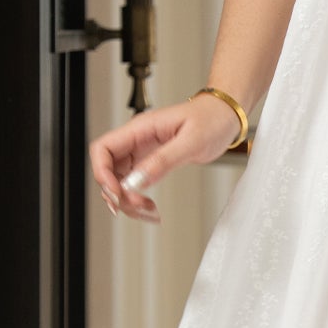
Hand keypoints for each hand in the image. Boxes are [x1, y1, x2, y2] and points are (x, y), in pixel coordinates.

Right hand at [89, 92, 243, 223]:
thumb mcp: (191, 141)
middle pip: (107, 169)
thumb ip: (163, 160)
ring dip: (127, 201)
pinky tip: (150, 207)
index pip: (103, 149)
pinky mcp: (151, 162)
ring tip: (148, 211)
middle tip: (138, 205)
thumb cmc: (211, 119)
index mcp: (141, 128)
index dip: (103, 173)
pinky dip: (137, 199)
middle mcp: (136, 140)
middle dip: (116, 193)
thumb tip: (138, 180)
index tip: (117, 192)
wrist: (225, 116)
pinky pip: (133, 184)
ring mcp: (142, 152)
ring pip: (119, 181)